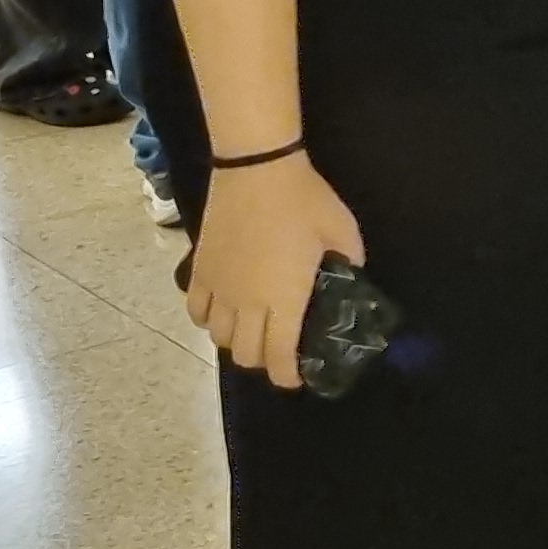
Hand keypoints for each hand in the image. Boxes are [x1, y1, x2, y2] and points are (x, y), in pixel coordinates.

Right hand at [183, 155, 365, 389]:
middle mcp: (246, 303)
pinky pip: (195, 311)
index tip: (296, 379)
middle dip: (263, 361)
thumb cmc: (305, 201)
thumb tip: (351, 276)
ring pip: (218, 337)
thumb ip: (349, 263)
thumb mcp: (343, 232)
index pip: (279, 355)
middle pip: (245, 354)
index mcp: (284, 299)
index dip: (286, 376)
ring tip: (252, 330)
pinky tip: (222, 310)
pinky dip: (207, 320)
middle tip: (278, 351)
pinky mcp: (199, 271)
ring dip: (235, 341)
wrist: (256, 170)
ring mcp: (219, 288)